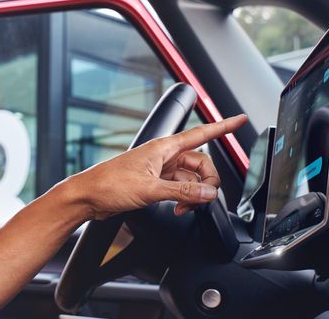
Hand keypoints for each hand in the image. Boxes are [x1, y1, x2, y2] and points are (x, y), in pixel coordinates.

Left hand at [63, 115, 247, 219]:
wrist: (88, 197)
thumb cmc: (109, 184)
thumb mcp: (150, 189)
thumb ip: (183, 190)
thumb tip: (208, 192)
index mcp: (164, 148)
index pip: (201, 133)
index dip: (223, 126)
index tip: (240, 120)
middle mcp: (164, 156)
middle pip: (201, 163)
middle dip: (207, 181)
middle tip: (201, 199)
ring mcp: (160, 169)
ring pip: (191, 177)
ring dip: (194, 193)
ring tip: (183, 207)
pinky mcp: (155, 183)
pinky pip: (181, 187)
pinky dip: (184, 198)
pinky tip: (178, 208)